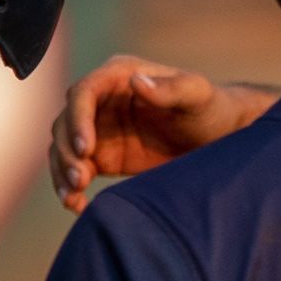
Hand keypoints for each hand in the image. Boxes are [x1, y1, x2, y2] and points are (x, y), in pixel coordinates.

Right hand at [51, 55, 257, 211]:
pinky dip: (70, 187)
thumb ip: (172, 88)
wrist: (219, 139)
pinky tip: (77, 205)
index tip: (85, 149)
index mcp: (120, 75)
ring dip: (62, 172)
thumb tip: (136, 81)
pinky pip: (74, 169)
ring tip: (73, 197)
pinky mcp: (102, 155)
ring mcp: (99, 128)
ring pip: (62, 148)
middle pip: (65, 121)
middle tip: (79, 179)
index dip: (78, 119)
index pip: (84, 92)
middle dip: (66, 151)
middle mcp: (102, 99)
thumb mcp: (198, 95)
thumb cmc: (210, 109)